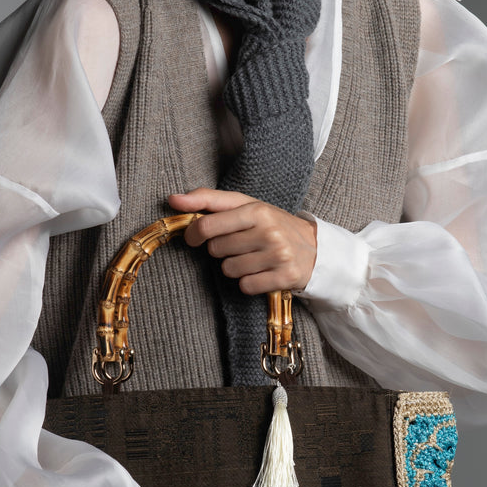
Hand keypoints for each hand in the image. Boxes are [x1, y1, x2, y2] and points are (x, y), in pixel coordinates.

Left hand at [168, 189, 316, 294]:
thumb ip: (209, 200)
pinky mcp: (284, 277)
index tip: (194, 237)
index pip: (208, 225)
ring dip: (235, 267)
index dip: (193, 233)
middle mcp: (268, 231)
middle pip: (216, 250)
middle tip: (240, 245)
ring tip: (253, 258)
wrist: (314, 248)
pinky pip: (245, 286)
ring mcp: (278, 255)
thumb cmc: (271, 224)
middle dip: (221, 249)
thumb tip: (172, 200)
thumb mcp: (246, 206)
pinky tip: (261, 272)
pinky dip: (249, 282)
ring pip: (229, 270)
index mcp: (257, 210)